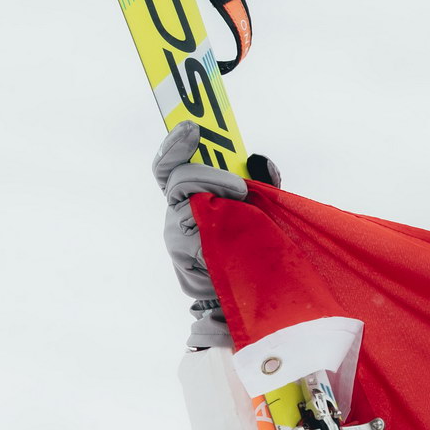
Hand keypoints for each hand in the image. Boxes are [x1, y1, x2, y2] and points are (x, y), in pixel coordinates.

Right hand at [153, 122, 248, 348]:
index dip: (175, 145)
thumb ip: (261, 185)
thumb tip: (259, 160)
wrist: (248, 302)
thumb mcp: (261, 212)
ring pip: (186, 205)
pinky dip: (220, 227)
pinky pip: (198, 235)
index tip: (192, 127)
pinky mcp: (188, 260)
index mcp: (188, 200)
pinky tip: (237, 234)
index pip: (168, 168)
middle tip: (237, 185)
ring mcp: (179, 239)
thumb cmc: (252, 254)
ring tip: (243, 205)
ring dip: (217, 198)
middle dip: (207, 174)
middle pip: (177, 181)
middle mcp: (177, 217)